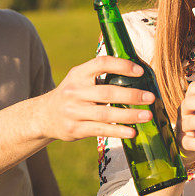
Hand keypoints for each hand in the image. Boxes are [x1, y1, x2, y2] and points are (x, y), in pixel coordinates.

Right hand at [32, 56, 154, 141]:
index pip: (101, 63)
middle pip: (107, 92)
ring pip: (106, 113)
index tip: (140, 71)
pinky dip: (118, 131)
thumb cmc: (73, 94)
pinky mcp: (75, 129)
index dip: (121, 65)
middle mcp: (74, 91)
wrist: (43, 116)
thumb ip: (102, 75)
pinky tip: (132, 132)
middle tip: (151, 97)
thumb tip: (139, 73)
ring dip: (129, 115)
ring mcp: (74, 112)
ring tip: (147, 116)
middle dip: (131, 95)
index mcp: (78, 74)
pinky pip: (100, 130)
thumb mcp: (80, 78)